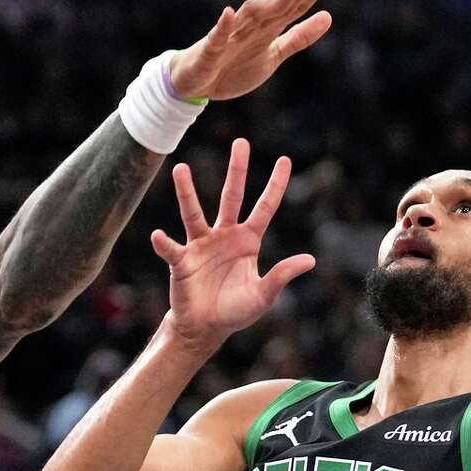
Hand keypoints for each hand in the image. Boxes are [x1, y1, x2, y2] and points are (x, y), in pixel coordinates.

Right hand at [153, 139, 315, 350]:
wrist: (206, 328)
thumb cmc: (235, 310)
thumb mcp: (263, 295)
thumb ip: (282, 275)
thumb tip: (310, 260)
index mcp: (248, 241)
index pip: (264, 207)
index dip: (275, 185)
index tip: (285, 160)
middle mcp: (224, 235)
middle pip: (232, 197)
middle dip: (237, 170)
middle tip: (241, 143)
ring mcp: (201, 245)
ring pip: (194, 213)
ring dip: (187, 192)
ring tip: (180, 169)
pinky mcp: (181, 261)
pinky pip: (172, 248)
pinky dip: (165, 243)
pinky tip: (159, 236)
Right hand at [169, 0, 335, 101]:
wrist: (193, 84)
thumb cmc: (233, 66)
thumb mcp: (273, 55)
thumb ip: (299, 37)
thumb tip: (329, 16)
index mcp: (269, 28)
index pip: (295, 5)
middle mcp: (251, 26)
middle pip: (277, 5)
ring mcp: (230, 36)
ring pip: (251, 16)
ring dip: (270, 4)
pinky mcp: (209, 51)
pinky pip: (216, 37)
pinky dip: (223, 26)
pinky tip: (228, 14)